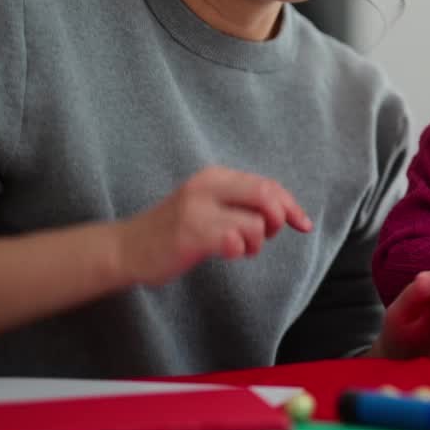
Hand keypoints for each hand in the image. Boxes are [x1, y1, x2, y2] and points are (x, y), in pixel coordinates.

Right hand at [115, 166, 311, 286]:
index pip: (267, 185)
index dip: (290, 205)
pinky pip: (236, 240)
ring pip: (256, 222)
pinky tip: (226, 252)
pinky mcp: (191, 233)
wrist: (127, 248)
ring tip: (239, 248)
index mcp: (215, 177)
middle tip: (266, 236)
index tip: (303, 224)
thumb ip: (242, 204)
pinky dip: (240, 249)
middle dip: (279, 218)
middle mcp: (207, 186)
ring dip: (257, 242)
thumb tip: (286, 212)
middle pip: (266, 195)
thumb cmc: (174, 231)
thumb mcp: (209, 206)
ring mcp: (198, 209)